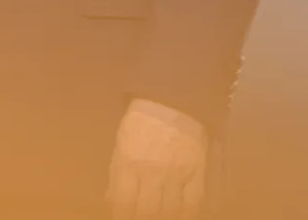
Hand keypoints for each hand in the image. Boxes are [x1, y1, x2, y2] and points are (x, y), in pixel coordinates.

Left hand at [107, 99, 207, 219]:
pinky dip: (185, 214)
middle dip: (141, 218)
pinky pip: (192, 203)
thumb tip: (111, 202)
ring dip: (162, 217)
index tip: (123, 216)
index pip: (123, 203)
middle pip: (147, 212)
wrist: (174, 100)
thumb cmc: (142, 121)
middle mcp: (152, 171)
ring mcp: (176, 173)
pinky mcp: (196, 172)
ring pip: (169, 212)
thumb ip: (117, 174)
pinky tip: (178, 214)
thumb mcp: (121, 144)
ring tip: (157, 214)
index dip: (122, 215)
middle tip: (140, 215)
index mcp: (129, 162)